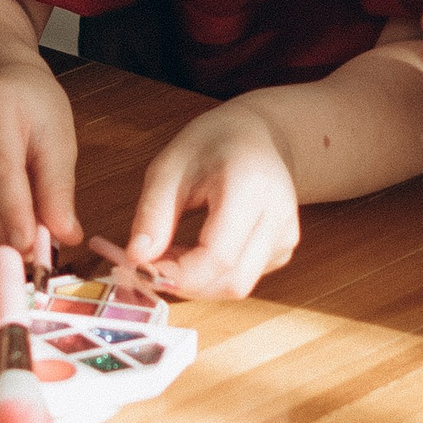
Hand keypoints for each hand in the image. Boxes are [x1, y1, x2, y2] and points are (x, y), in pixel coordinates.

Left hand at [124, 103, 302, 299]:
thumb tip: (137, 259)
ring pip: (238, 286)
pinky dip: (212, 276)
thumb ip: (153, 213)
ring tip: (171, 252)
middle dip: (185, 283)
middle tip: (151, 262)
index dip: (178, 274)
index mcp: (250, 186)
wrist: (258, 135)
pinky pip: (244, 278)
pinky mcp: (283, 249)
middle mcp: (278, 215)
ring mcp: (286, 235)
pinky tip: (195, 251)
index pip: (219, 255)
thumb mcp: (169, 166)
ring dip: (197, 282)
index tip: (142, 267)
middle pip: (233, 281)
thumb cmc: (212, 143)